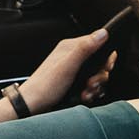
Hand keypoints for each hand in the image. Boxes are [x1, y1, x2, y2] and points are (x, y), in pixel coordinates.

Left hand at [0, 29, 116, 125]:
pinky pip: (89, 86)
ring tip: (87, 92)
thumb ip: (85, 48)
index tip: (106, 67)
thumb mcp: (68, 65)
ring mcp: (72, 71)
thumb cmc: (45, 85)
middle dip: (100, 75)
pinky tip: (84, 97)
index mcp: (71, 48)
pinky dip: (90, 92)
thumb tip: (102, 33)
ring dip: (95, 86)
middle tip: (92, 83)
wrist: (32, 105)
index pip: (97, 43)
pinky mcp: (73, 83)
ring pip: (95, 76)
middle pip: (98, 62)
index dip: (105, 56)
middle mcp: (72, 57)